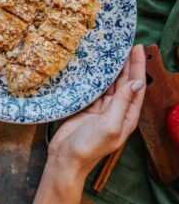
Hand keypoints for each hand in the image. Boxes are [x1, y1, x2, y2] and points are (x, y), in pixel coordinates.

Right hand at [47, 44, 146, 176]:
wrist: (65, 158)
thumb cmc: (89, 145)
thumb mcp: (109, 124)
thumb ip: (122, 103)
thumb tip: (135, 83)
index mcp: (127, 116)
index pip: (136, 86)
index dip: (138, 67)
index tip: (137, 48)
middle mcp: (117, 111)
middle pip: (125, 83)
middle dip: (127, 64)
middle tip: (125, 45)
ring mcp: (102, 109)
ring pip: (110, 84)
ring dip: (112, 69)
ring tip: (112, 52)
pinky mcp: (88, 107)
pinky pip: (95, 89)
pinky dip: (97, 77)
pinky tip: (95, 67)